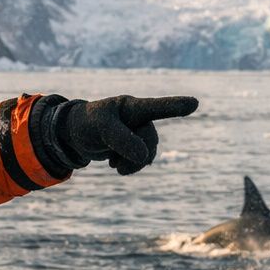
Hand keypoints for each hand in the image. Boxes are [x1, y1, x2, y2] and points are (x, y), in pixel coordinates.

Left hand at [54, 95, 198, 174]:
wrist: (75, 134)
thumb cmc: (87, 123)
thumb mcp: (101, 129)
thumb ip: (122, 140)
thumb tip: (145, 156)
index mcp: (132, 106)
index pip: (157, 107)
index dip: (175, 106)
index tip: (194, 103)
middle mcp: (139, 118)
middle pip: (151, 140)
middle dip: (137, 155)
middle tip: (116, 166)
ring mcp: (137, 132)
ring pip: (148, 153)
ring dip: (133, 164)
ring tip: (114, 166)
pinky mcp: (133, 145)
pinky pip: (141, 160)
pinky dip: (130, 166)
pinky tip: (114, 164)